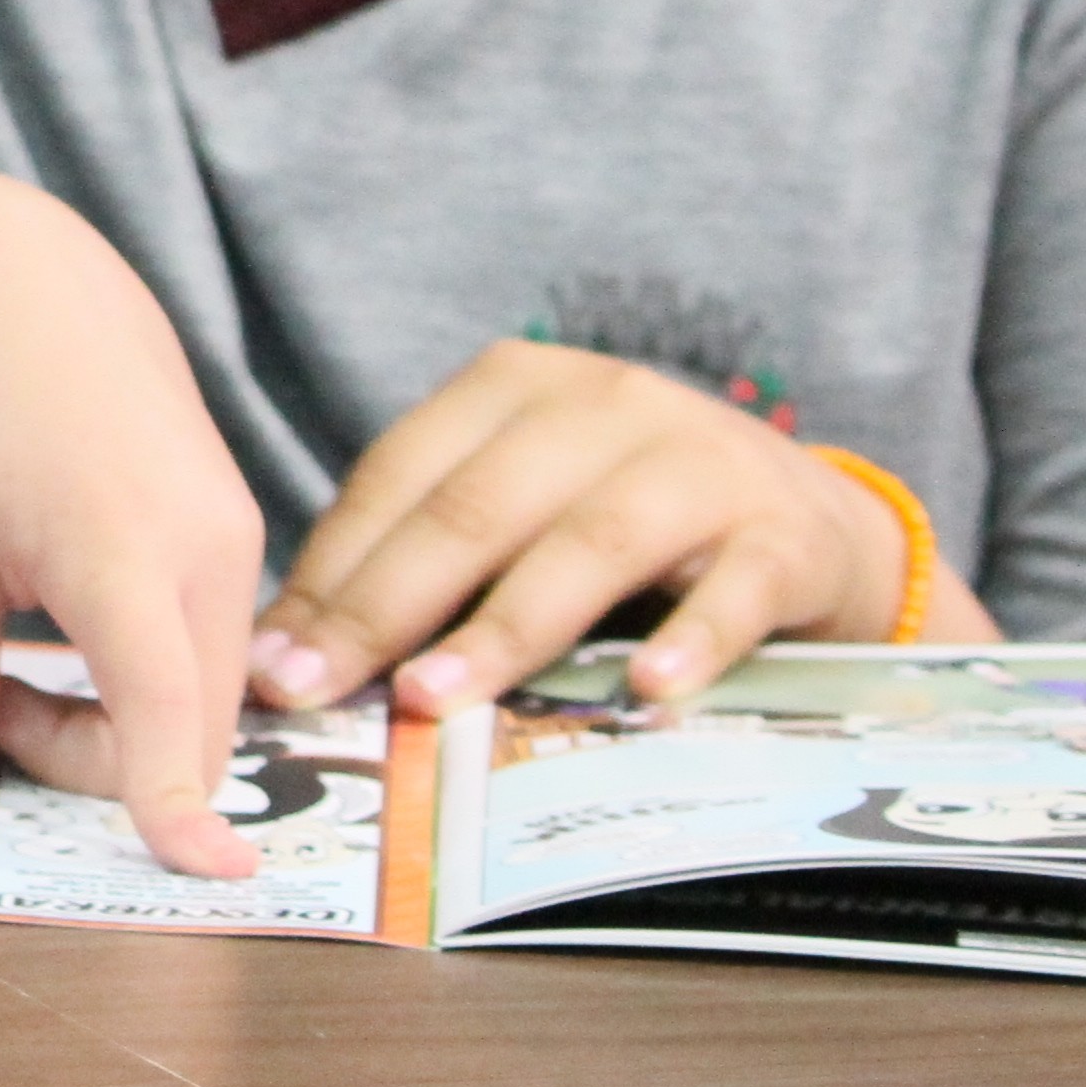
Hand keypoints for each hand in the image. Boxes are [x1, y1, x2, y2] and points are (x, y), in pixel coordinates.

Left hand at [0, 170, 266, 879]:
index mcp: (122, 545)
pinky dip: (142, 680)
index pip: (164, 710)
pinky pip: (207, 653)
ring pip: (203, 703)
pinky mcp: (236, 530)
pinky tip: (64, 622)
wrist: (9, 270)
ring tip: (12, 659)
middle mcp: (208, 545)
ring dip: (116, 724)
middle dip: (92, 765)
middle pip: (185, 735)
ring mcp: (236, 535)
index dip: (175, 805)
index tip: (203, 878)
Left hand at [247, 342, 920, 720]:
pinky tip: (647, 692)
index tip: (269, 665)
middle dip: (383, 606)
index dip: (331, 574)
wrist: (816, 525)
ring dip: (502, 628)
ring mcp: (701, 461)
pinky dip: (690, 640)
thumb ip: (425, 565)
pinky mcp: (786, 532)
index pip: (399, 478)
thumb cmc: (630, 528)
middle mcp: (603, 403)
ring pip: (587, 544)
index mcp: (514, 387)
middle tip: (319, 690)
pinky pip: (733, 589)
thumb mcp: (524, 514)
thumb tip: (292, 659)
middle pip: (473, 509)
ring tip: (432, 699)